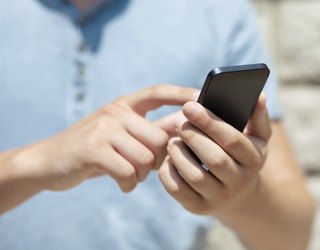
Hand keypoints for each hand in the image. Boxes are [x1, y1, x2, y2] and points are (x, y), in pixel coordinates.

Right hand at [16, 84, 197, 191]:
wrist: (48, 161)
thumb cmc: (93, 149)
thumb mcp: (120, 134)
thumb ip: (149, 131)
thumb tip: (183, 127)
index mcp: (123, 105)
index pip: (157, 91)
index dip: (181, 93)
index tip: (201, 95)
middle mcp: (115, 112)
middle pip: (159, 139)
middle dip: (157, 160)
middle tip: (144, 168)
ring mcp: (103, 129)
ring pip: (146, 158)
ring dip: (141, 175)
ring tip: (129, 176)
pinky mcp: (94, 150)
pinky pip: (128, 172)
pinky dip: (128, 184)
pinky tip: (122, 184)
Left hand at [158, 93, 270, 215]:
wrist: (236, 193)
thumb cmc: (241, 154)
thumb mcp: (256, 136)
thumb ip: (257, 115)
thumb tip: (260, 94)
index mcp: (254, 159)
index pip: (231, 140)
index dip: (209, 122)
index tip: (189, 105)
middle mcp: (240, 182)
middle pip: (214, 159)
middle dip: (193, 136)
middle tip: (179, 121)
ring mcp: (219, 198)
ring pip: (195, 176)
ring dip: (179, 154)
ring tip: (173, 140)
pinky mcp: (199, 207)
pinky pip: (178, 190)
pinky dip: (168, 171)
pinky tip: (169, 158)